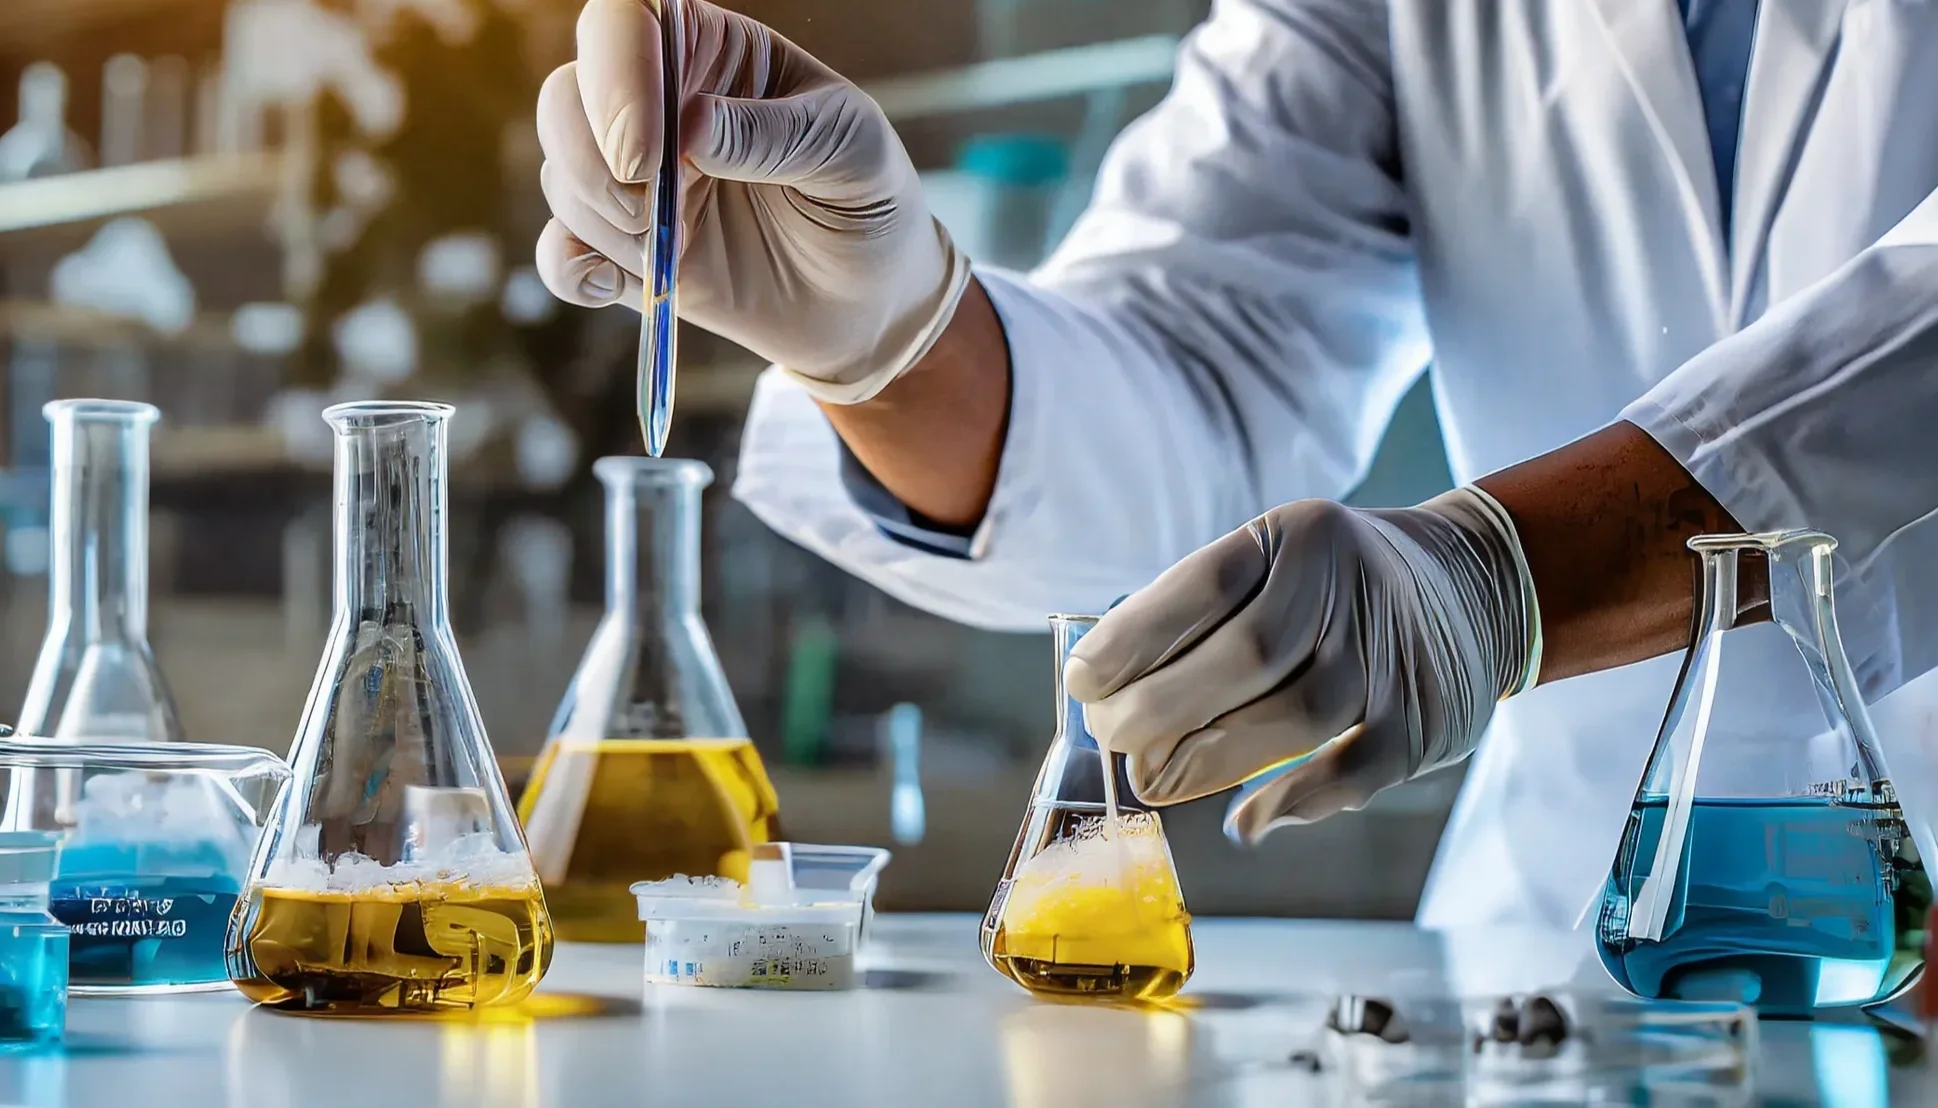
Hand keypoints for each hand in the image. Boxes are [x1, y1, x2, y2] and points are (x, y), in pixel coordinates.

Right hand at [535, 0, 971, 403]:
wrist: (872, 303)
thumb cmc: (869, 203)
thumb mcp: (851, 154)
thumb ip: (776, 136)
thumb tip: (689, 126)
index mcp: (714, 54)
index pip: (628, 19)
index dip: (615, 69)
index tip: (644, 150)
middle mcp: (661, 107)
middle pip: (568, 95)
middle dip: (593, 158)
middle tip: (652, 214)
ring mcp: (637, 181)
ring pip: (563, 173)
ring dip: (600, 219)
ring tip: (673, 251)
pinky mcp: (628, 250)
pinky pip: (561, 250)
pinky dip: (570, 269)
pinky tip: (611, 286)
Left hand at [1064, 489, 1540, 841]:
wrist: (1474, 590)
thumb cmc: (1335, 587)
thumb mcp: (1277, 560)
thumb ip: (1205, 612)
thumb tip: (1108, 689)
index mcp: (1296, 538)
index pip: (1202, 586)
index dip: (1131, 639)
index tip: (1081, 681)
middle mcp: (1348, 588)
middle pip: (1243, 655)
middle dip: (1159, 708)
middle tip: (1113, 738)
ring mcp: (1391, 658)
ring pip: (1294, 716)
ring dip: (1210, 758)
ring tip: (1155, 778)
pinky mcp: (1424, 721)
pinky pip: (1350, 771)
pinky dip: (1292, 801)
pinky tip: (1245, 819)